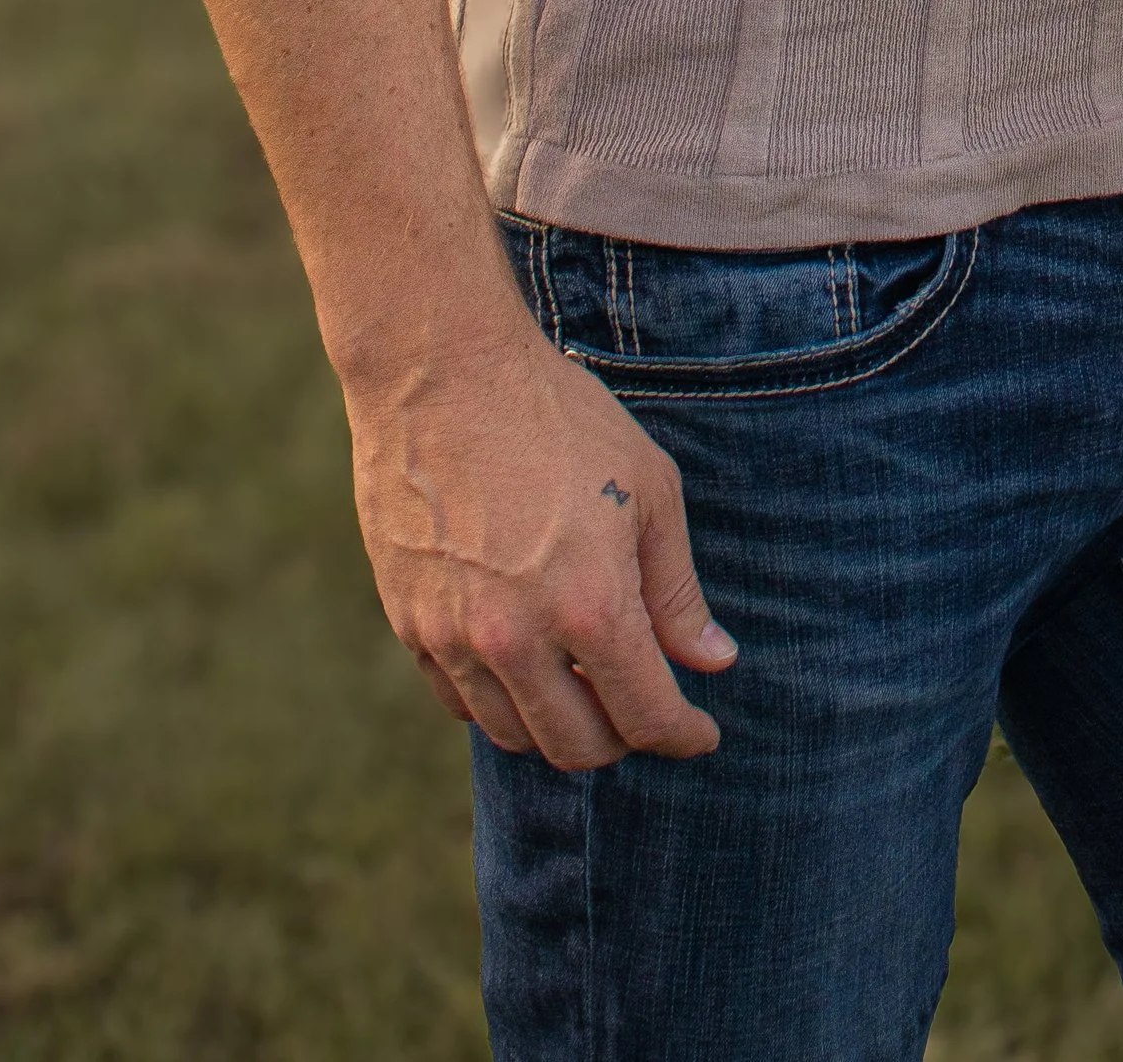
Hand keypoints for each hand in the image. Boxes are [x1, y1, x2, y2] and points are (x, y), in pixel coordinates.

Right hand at [348, 321, 736, 768]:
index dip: (682, 735)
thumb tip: (713, 662)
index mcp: (591, 607)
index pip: (645, 716)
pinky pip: (461, 701)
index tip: (701, 735)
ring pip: (515, 735)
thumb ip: (677, 591)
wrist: (441, 374)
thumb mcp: (649, 489)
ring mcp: (455, 637)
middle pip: (577, 747)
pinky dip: (503, 703)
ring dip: (560, 727)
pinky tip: (528, 665)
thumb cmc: (558, 419)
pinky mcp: (410, 624)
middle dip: (623, 740)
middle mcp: (518, 639)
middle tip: (644, 709)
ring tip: (588, 686)